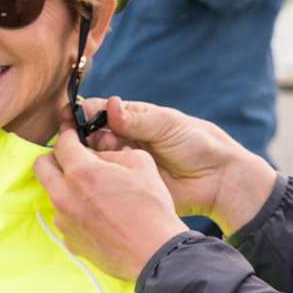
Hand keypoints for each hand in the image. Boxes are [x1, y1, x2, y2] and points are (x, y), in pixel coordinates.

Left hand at [33, 129, 186, 280]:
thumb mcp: (140, 164)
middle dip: (55, 158)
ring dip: (66, 188)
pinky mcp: (70, 241)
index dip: (69, 135)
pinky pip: (65, 218)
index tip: (74, 136)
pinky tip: (97, 217)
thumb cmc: (151, 209)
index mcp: (82, 172)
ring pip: (53, 194)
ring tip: (92, 194)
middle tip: (74, 161)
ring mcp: (65, 221)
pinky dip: (75, 213)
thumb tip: (98, 154)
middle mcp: (65, 196)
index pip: (61, 143)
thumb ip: (112, 153)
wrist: (155, 253)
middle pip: (42, 166)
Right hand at [81, 96, 275, 234]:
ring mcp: (125, 163)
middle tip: (92, 139)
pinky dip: (99, 179)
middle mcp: (125, 139)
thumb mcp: (168, 126)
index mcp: (133, 119)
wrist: (218, 179)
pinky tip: (98, 178)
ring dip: (91, 157)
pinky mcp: (129, 186)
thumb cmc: (198, 144)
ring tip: (100, 157)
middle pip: (92, 135)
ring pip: (96, 158)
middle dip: (85, 135)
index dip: (85, 113)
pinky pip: (108, 182)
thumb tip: (110, 106)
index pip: (100, 111)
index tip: (74, 115)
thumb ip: (138, 120)